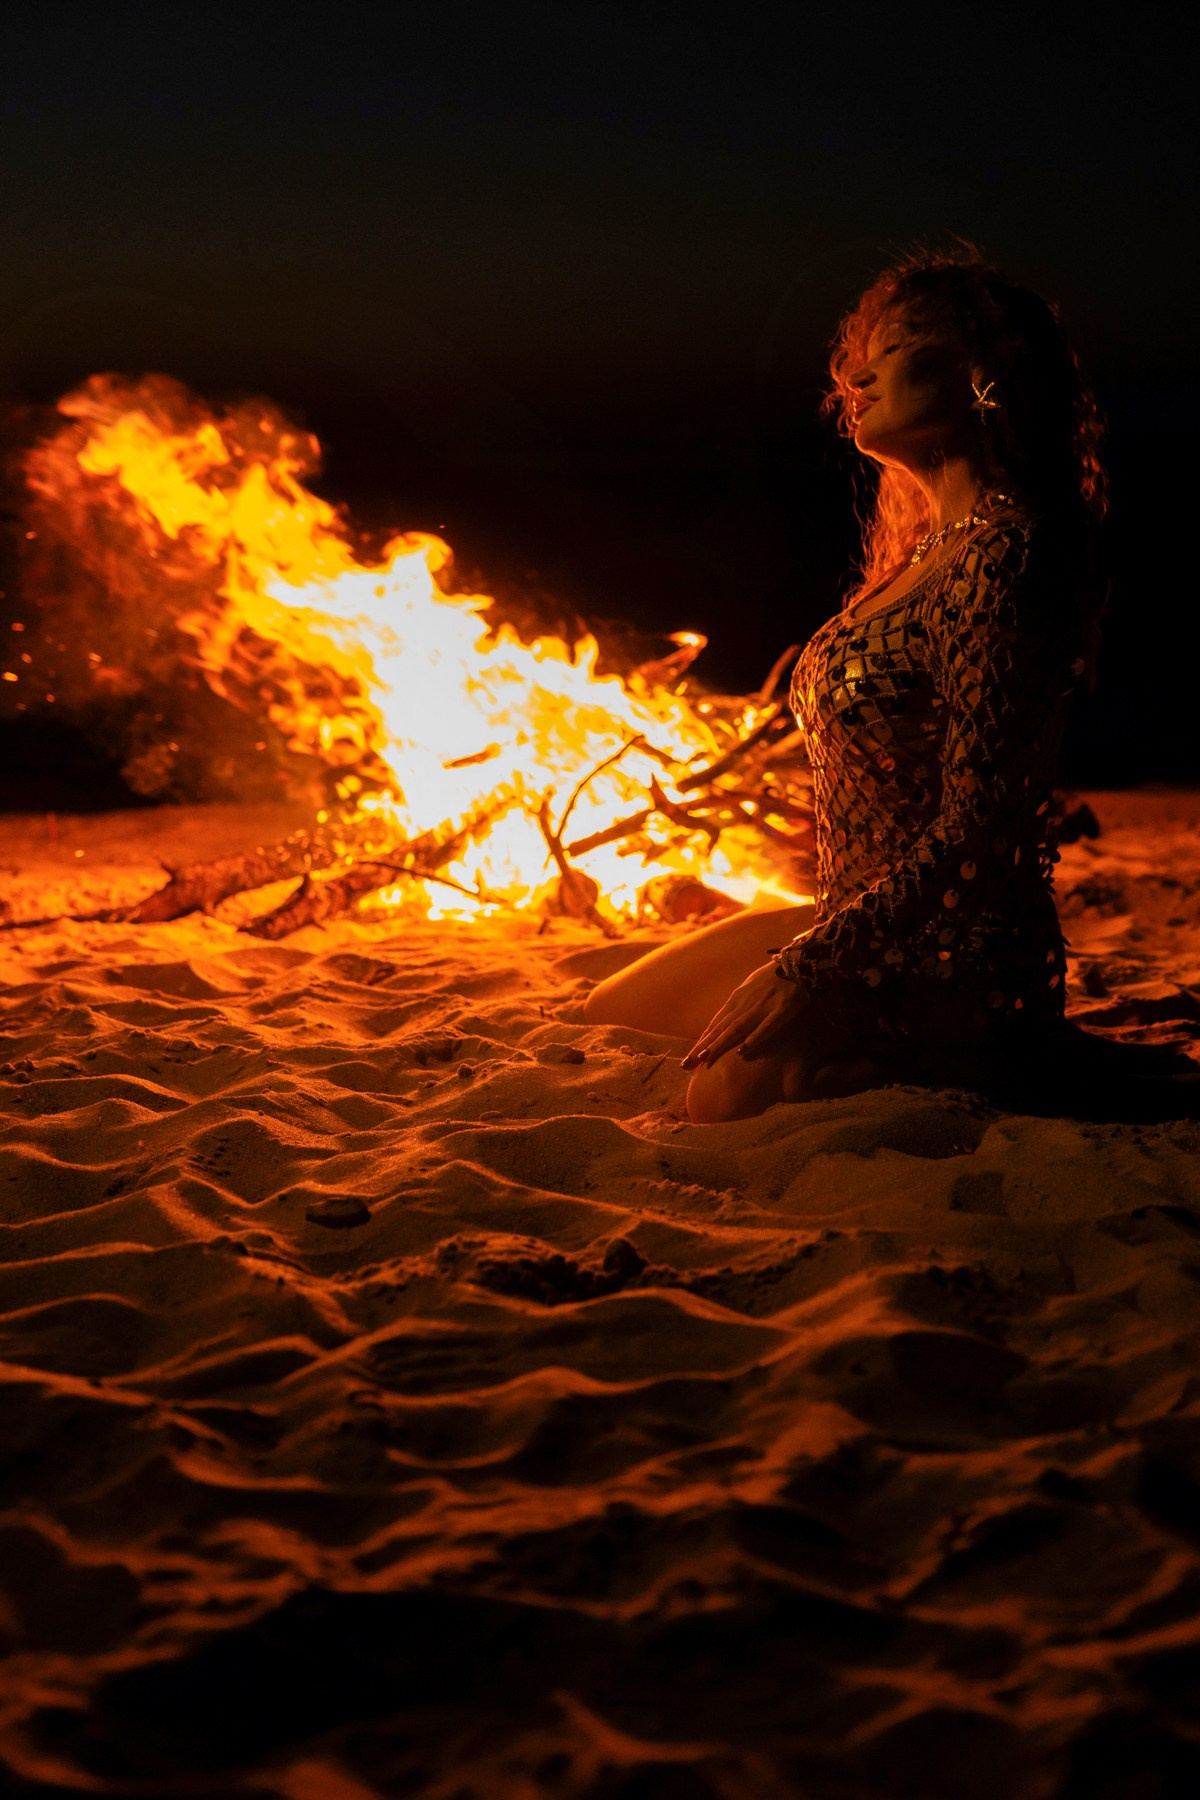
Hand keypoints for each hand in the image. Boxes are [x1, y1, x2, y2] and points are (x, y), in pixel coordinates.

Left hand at [681, 961, 805, 1069]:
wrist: (799, 962)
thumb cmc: (775, 975)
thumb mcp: (751, 986)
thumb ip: (739, 1002)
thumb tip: (727, 1018)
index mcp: (738, 999)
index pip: (716, 1023)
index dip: (702, 1041)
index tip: (690, 1057)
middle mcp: (745, 1003)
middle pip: (721, 1028)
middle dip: (703, 1047)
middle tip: (687, 1064)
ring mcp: (763, 1006)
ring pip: (737, 1029)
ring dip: (720, 1044)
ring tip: (705, 1059)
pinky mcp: (782, 1010)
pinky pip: (766, 1027)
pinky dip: (753, 1039)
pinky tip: (742, 1052)